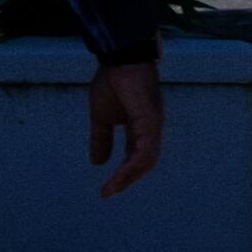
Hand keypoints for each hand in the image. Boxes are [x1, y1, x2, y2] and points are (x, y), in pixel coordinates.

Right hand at [88, 59, 163, 197]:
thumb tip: (97, 163)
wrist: (118, 58)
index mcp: (141, 128)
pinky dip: (133, 165)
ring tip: (111, 188)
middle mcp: (151, 129)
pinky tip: (120, 174)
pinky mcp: (151, 121)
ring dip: (128, 177)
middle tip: (108, 193)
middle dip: (126, 180)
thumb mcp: (101, 116)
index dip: (122, 174)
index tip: (105, 190)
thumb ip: (101, 139)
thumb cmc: (112, 80)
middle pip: (143, 163)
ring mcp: (153, 125)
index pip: (135, 157)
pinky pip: (146, 150)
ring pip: (146, 160)